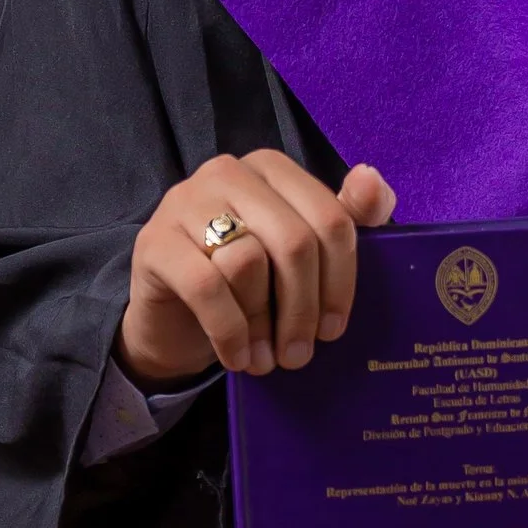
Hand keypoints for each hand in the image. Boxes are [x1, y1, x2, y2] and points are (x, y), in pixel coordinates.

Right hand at [120, 151, 395, 383]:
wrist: (173, 318)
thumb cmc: (248, 283)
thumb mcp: (302, 255)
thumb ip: (347, 217)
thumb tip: (373, 181)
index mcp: (272, 168)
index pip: (329, 218)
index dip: (341, 281)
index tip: (334, 329)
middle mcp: (228, 172)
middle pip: (294, 242)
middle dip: (303, 309)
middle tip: (300, 355)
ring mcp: (185, 202)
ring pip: (248, 263)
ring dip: (263, 324)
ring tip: (266, 359)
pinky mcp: (154, 241)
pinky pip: (206, 286)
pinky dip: (229, 330)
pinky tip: (237, 358)